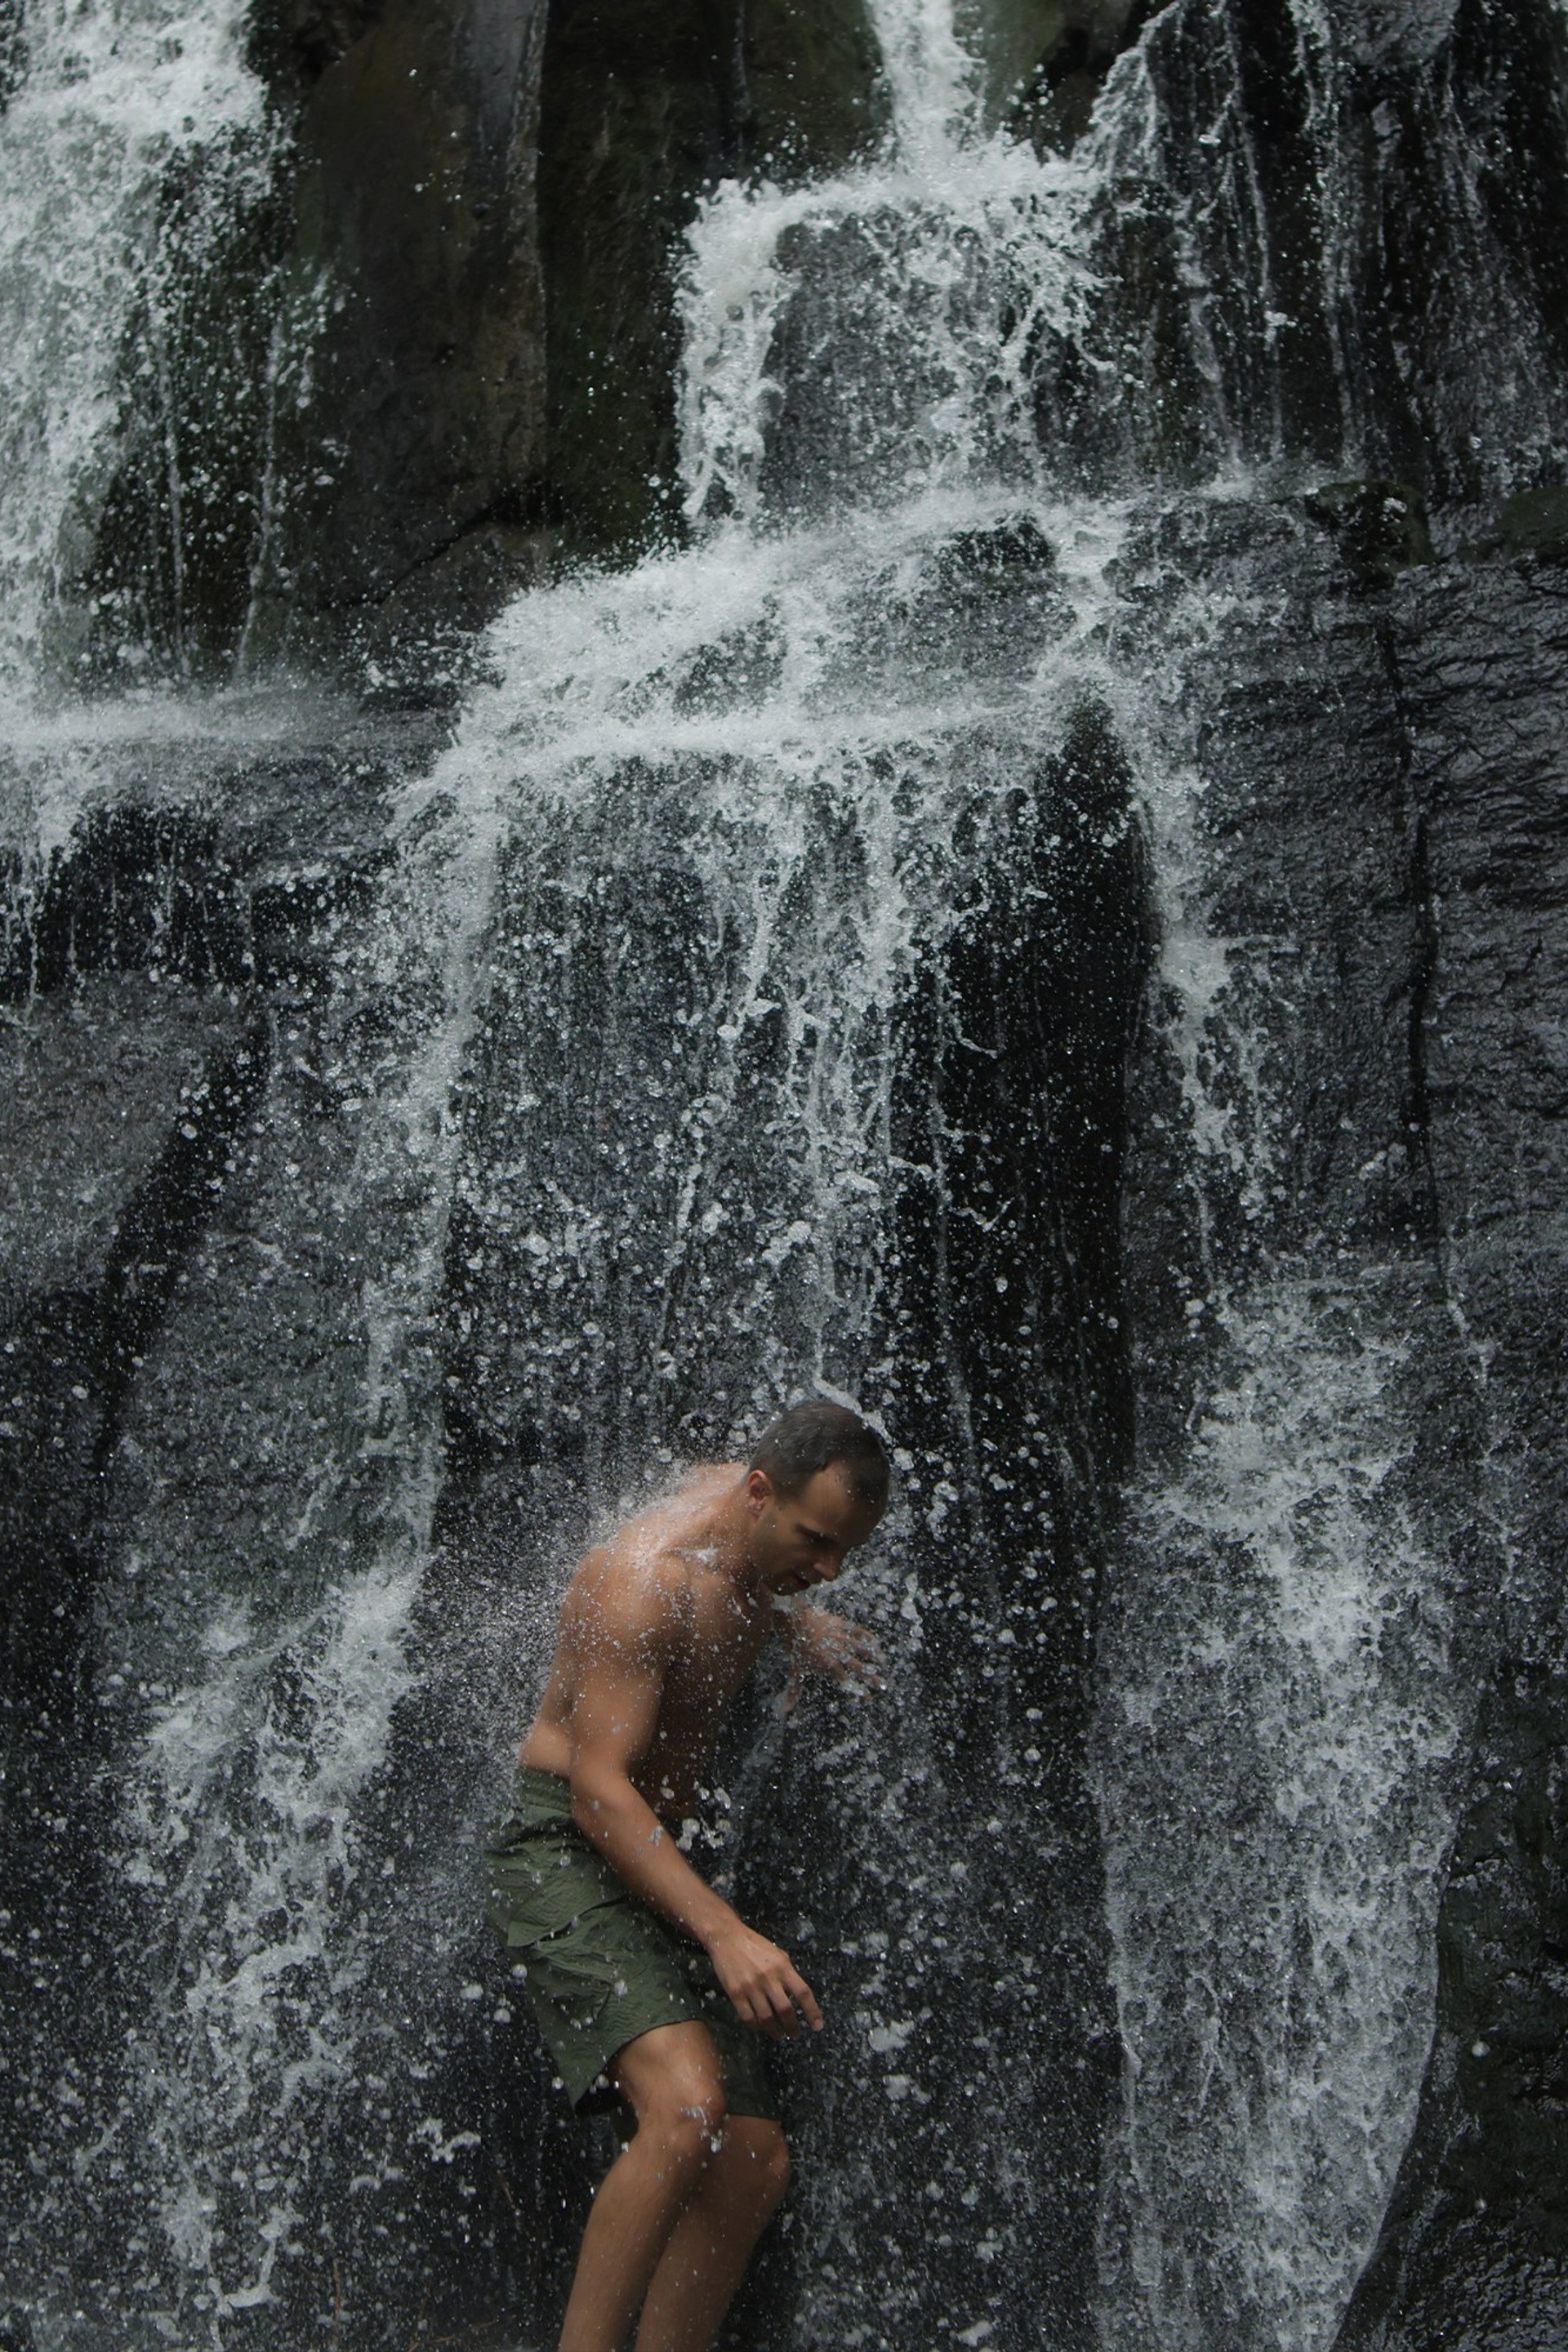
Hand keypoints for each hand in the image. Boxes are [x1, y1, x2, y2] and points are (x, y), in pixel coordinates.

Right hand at [706, 1921, 823, 2037]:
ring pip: (767, 2018)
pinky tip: (761, 2028)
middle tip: (795, 2034)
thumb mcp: (778, 1954)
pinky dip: (756, 2027)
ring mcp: (751, 1987)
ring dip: (775, 2030)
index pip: (803, 1992)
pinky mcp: (735, 1993)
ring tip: (779, 2034)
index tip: (817, 2026)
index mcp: (782, 1967)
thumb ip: (787, 1973)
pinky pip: (748, 2017)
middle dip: (793, 2026)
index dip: (812, 2011)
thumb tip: (796, 1994)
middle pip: (785, 2010)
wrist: (727, 1938)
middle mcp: (769, 1978)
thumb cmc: (755, 1945)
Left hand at [780, 1604, 883, 1712]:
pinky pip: (857, 1631)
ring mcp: (841, 1638)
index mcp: (829, 1664)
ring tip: (882, 1661)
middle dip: (871, 1677)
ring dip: (873, 1655)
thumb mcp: (795, 1670)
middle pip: (859, 1667)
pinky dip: (866, 1637)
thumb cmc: (795, 1646)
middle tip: (882, 1684)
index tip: (868, 1699)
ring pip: (861, 1648)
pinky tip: (874, 1641)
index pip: (846, 1681)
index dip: (858, 1691)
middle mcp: (838, 1652)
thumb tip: (785, 1710)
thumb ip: (794, 1690)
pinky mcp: (841, 1625)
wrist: (794, 1620)